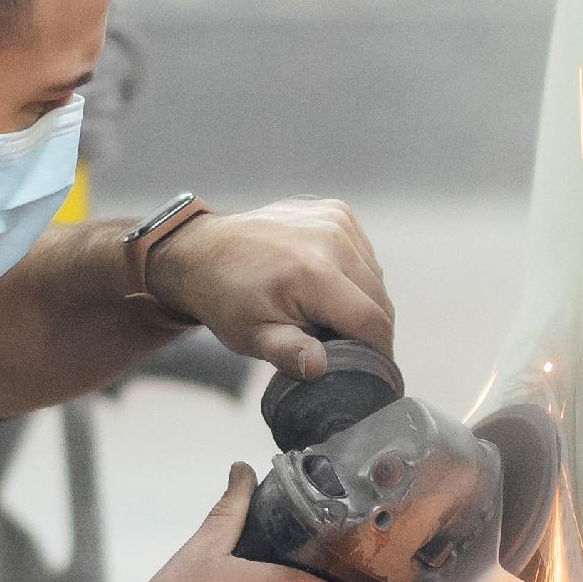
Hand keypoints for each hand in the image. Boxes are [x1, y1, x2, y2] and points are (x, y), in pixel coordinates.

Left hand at [152, 196, 395, 379]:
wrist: (203, 253)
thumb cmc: (227, 300)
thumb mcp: (253, 336)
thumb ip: (289, 353)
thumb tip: (319, 367)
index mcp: (313, 272)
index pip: (372, 321)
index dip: (378, 352)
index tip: (370, 370)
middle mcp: (331, 238)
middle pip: (379, 298)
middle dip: (367, 328)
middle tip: (340, 344)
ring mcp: (334, 219)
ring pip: (375, 276)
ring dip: (362, 300)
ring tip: (326, 312)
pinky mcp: (335, 211)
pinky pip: (364, 253)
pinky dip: (354, 273)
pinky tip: (326, 282)